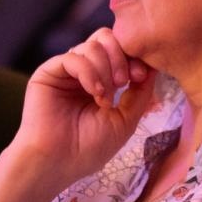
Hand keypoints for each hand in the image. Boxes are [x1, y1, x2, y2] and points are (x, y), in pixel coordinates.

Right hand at [9, 29, 157, 190]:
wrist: (58, 163)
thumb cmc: (89, 148)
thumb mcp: (125, 120)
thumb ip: (140, 93)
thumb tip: (153, 67)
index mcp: (100, 81)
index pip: (119, 52)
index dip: (133, 57)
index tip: (141, 75)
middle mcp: (82, 72)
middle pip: (106, 38)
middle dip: (121, 56)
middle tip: (124, 81)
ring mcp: (65, 71)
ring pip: (92, 45)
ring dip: (105, 69)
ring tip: (105, 97)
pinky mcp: (48, 72)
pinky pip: (73, 57)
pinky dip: (90, 72)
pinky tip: (94, 93)